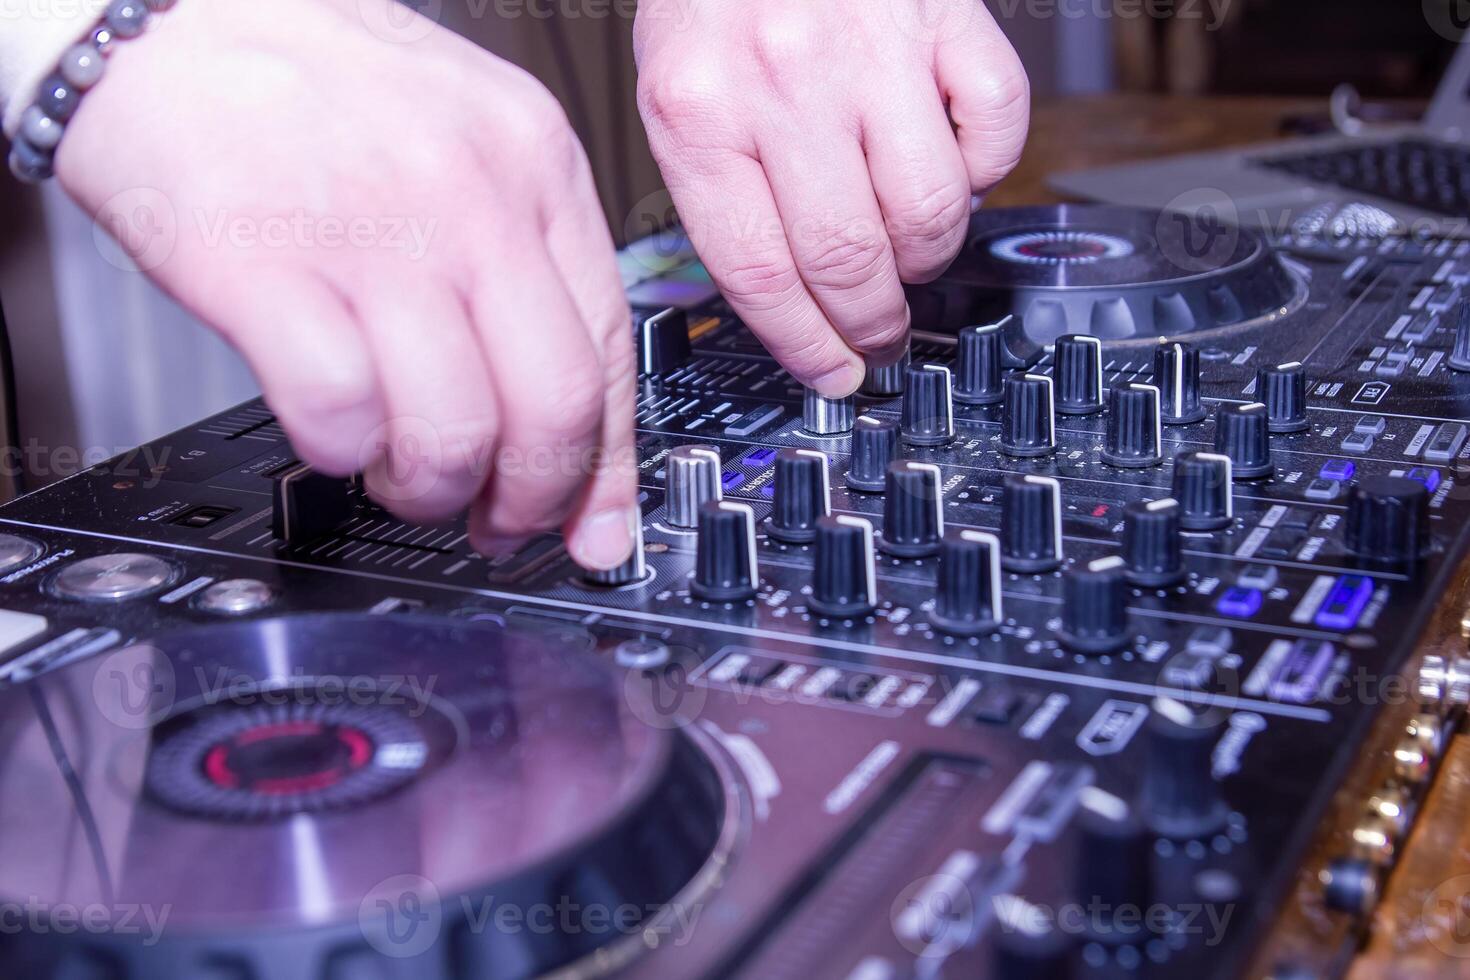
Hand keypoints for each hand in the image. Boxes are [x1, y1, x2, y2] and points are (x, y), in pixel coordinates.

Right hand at [56, 0, 638, 569]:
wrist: (171, 14)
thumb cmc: (316, 88)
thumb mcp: (468, 143)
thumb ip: (525, 271)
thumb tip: (562, 420)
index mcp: (536, 167)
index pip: (610, 350)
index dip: (605, 468)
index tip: (592, 526)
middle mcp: (470, 198)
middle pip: (553, 407)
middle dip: (530, 500)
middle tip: (495, 522)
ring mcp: (372, 229)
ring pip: (453, 429)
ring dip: (430, 489)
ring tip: (400, 475)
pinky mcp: (263, 263)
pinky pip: (339, 413)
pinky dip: (341, 452)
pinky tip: (332, 431)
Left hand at [634, 0, 1028, 394]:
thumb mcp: (677, 90)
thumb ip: (723, 192)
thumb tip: (793, 305)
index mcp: (698, 111)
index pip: (760, 275)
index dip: (806, 347)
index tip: (834, 375)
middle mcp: (784, 82)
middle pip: (848, 259)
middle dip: (871, 321)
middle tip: (880, 333)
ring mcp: (874, 48)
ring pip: (931, 211)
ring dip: (927, 254)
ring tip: (908, 246)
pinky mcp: (950, 16)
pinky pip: (998, 133)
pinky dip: (985, 168)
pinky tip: (949, 158)